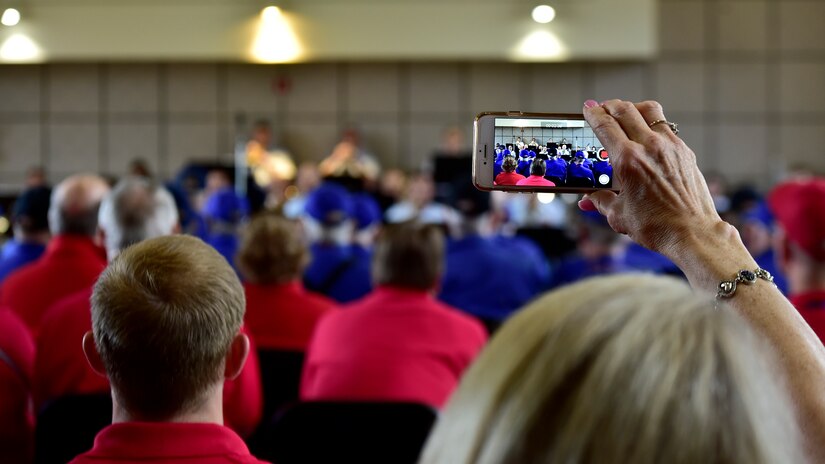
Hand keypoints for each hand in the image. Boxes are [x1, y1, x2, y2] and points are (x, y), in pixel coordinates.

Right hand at [579, 99, 722, 260]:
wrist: (692, 232)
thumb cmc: (656, 226)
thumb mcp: (618, 214)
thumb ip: (600, 200)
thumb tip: (589, 199)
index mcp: (628, 161)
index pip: (605, 125)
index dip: (593, 114)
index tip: (588, 108)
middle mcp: (649, 147)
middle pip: (626, 110)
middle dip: (610, 106)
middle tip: (603, 107)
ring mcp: (670, 146)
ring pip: (650, 111)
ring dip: (634, 108)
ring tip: (627, 113)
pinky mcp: (684, 152)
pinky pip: (666, 128)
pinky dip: (652, 125)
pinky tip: (648, 136)